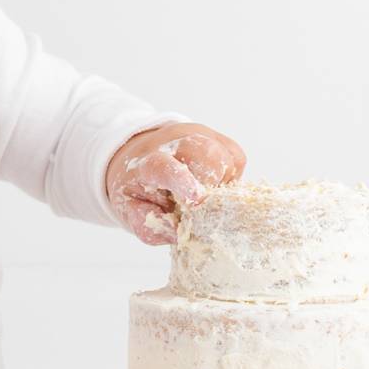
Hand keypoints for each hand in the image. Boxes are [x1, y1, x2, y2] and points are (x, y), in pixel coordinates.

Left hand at [104, 122, 244, 245]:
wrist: (140, 155)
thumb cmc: (138, 188)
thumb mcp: (132, 213)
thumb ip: (152, 227)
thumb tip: (180, 232)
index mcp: (147, 164)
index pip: (164, 168)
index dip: (182, 181)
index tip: (196, 200)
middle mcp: (174, 143)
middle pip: (206, 153)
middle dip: (213, 184)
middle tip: (199, 203)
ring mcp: (197, 135)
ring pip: (227, 157)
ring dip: (223, 184)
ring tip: (203, 193)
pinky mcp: (217, 138)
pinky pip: (236, 158)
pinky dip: (230, 177)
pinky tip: (213, 183)